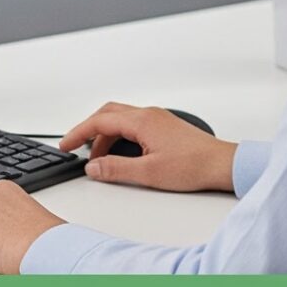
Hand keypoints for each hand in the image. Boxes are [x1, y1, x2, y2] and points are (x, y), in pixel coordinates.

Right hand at [60, 102, 236, 192]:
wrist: (222, 165)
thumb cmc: (193, 166)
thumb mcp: (148, 173)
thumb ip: (115, 169)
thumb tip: (92, 166)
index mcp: (143, 121)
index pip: (100, 121)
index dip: (78, 132)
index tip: (64, 144)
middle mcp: (150, 114)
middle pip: (108, 114)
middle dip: (89, 130)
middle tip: (75, 147)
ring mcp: (158, 119)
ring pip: (121, 119)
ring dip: (105, 135)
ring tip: (98, 160)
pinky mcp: (165, 127)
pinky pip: (134, 125)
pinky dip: (119, 136)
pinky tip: (120, 155)